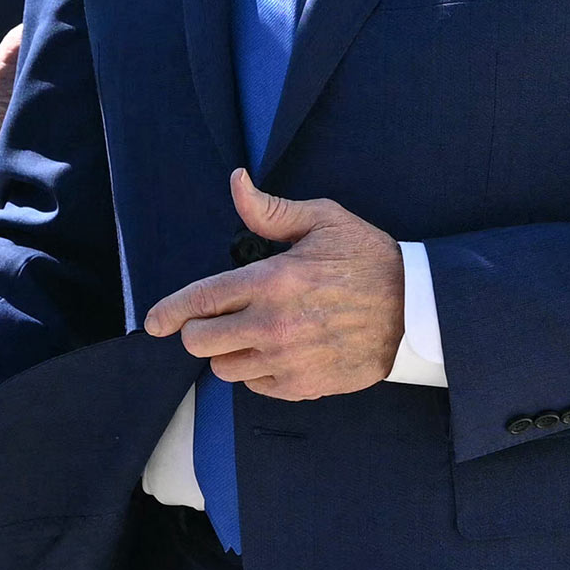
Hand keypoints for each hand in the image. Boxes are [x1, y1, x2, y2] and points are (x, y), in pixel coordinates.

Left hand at [143, 170, 401, 400]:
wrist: (416, 308)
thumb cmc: (367, 258)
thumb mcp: (322, 221)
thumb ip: (270, 210)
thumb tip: (236, 183)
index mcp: (271, 280)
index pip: (200, 300)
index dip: (168, 312)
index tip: (154, 322)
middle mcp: (272, 324)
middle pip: (200, 341)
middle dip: (200, 329)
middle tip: (217, 319)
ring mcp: (287, 360)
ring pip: (224, 368)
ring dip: (230, 352)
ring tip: (254, 334)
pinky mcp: (304, 386)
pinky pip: (256, 386)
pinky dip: (258, 372)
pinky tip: (279, 352)